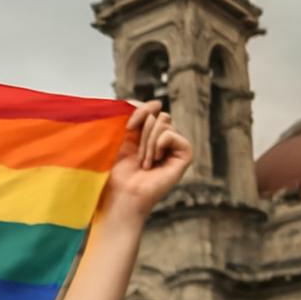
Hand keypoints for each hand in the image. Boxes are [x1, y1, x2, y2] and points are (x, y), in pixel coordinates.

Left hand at [100, 101, 191, 220]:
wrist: (121, 196)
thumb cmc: (116, 173)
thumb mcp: (121, 138)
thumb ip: (135, 116)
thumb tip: (156, 103)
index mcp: (147, 134)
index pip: (150, 108)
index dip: (139, 112)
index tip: (128, 127)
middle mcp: (163, 139)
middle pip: (158, 115)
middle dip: (141, 134)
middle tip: (136, 158)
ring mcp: (174, 147)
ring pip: (165, 122)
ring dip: (148, 143)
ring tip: (144, 164)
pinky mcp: (184, 156)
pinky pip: (173, 135)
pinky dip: (160, 145)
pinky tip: (155, 162)